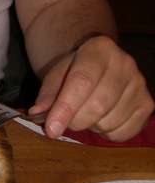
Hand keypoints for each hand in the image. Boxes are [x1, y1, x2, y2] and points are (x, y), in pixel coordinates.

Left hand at [28, 35, 153, 140]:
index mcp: (100, 48)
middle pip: (97, 105)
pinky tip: (102, 116)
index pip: (81, 82)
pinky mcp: (147, 105)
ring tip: (86, 110)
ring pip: (109, 122)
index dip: (65, 108)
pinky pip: (122, 133)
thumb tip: (38, 114)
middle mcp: (125, 63)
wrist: (101, 63)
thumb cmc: (75, 69)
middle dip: (75, 120)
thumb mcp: (57, 73)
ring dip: (90, 125)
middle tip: (64, 120)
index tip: (51, 129)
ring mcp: (139, 84)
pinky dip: (106, 133)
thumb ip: (47, 93)